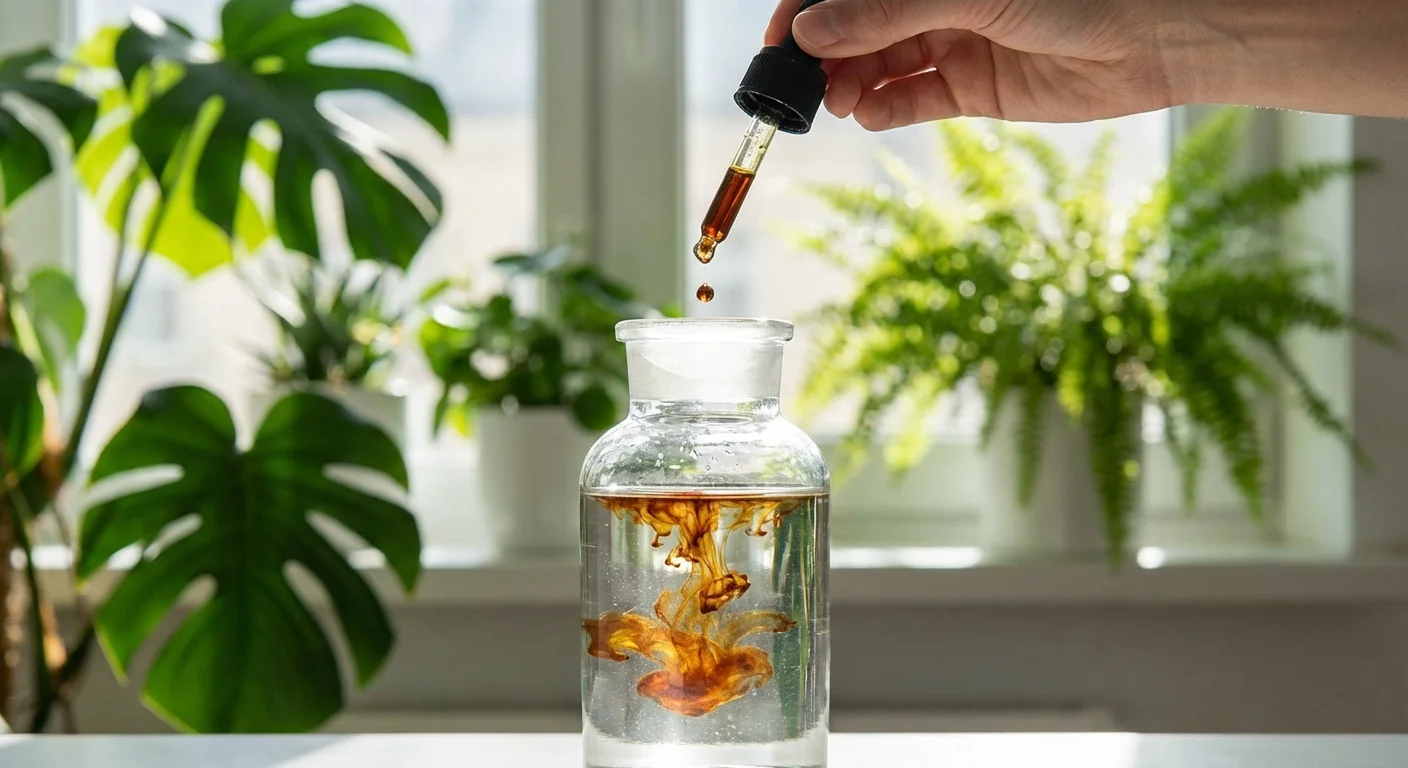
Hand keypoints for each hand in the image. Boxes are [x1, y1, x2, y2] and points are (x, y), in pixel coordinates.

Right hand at [766, 0, 1175, 129]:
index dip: (809, 10)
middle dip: (824, 55)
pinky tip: (869, 115)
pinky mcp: (972, 88)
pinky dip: (885, 109)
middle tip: (802, 84)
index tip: (781, 40)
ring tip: (837, 102)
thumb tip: (812, 30)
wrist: (1154, 38)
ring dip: (849, 85)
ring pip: (878, 65)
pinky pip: (912, 100)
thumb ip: (889, 13)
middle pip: (857, 27)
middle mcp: (936, 2)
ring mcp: (953, 41)